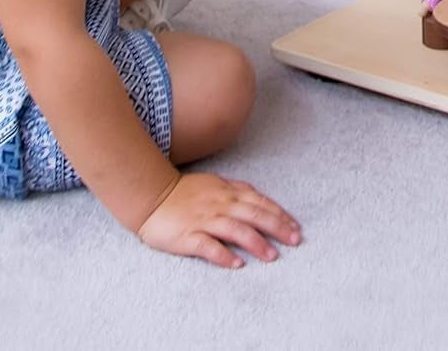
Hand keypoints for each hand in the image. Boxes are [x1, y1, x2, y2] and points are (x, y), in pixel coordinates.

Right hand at [138, 172, 302, 268]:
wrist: (152, 196)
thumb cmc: (185, 191)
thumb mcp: (215, 183)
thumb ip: (236, 189)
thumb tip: (257, 196)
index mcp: (229, 192)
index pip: (261, 203)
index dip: (280, 214)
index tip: (296, 227)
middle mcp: (221, 205)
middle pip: (255, 215)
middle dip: (277, 228)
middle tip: (295, 240)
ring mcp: (205, 220)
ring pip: (236, 230)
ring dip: (256, 243)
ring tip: (272, 256)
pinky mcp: (188, 236)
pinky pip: (208, 246)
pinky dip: (223, 255)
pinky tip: (236, 264)